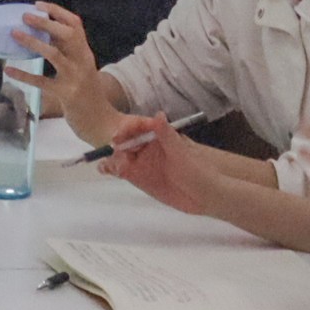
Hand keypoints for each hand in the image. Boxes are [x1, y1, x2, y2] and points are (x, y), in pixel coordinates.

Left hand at [1, 2, 113, 138]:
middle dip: (46, 23)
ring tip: (14, 34)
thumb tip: (41, 33)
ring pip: (55, 55)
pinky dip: (25, 75)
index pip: (76, 25)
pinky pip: (43, 82)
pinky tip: (10, 71)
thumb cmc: (87, 94)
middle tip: (25, 16)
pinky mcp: (67, 95)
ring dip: (33, 43)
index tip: (39, 4)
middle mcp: (83, 62)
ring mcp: (76, 78)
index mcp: (85, 54)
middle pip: (68, 35)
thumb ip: (66, 53)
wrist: (104, 123)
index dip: (58, 12)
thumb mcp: (80, 69)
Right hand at [101, 114, 221, 216]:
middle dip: (116, 146)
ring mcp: (140, 162)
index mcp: (156, 137)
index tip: (118, 135)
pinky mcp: (137, 176)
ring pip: (119, 155)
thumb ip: (167, 135)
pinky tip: (104, 170)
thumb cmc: (197, 171)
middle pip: (124, 141)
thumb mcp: (181, 152)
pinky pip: (120, 170)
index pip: (136, 128)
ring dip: (110, 158)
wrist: (205, 196)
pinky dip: (110, 168)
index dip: (125, 129)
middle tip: (115, 154)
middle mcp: (145, 147)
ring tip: (109, 166)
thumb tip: (158, 114)